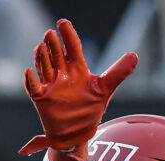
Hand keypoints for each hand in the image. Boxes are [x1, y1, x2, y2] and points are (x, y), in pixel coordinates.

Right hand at [18, 19, 137, 160]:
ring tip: (40, 47)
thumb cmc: (90, 108)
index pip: (72, 48)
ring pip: (44, 68)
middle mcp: (62, 74)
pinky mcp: (42, 98)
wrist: (79, 132)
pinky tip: (29, 71)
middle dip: (53, 45)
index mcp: (77, 69)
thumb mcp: (106, 89)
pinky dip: (30, 80)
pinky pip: (33, 87)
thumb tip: (135, 55)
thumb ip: (119, 72)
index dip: (67, 35)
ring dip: (41, 58)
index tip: (62, 23)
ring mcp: (50, 85)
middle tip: (50, 34)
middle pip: (56, 55)